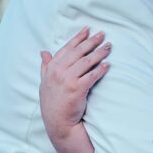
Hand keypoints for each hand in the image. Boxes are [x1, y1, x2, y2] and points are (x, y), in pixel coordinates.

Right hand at [40, 27, 110, 143]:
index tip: (87, 30)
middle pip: (78, 52)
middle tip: (102, 35)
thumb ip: (45, 66)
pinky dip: (101, 69)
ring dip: (99, 53)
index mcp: (51, 68)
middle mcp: (58, 71)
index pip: (67, 48)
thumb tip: (43, 52)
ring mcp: (67, 79)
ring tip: (108, 47)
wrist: (57, 122)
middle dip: (92, 42)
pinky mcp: (78, 89)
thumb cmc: (52, 102)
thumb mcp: (44, 82)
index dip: (78, 38)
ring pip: (87, 62)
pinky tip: (108, 65)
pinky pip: (92, 75)